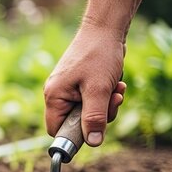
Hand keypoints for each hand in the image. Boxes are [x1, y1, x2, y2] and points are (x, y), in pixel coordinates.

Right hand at [43, 25, 126, 145]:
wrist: (105, 29)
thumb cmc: (98, 55)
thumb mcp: (99, 90)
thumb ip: (95, 118)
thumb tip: (93, 143)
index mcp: (54, 97)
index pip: (57, 130)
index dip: (75, 134)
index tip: (95, 130)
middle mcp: (57, 94)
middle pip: (75, 122)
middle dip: (98, 115)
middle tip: (112, 101)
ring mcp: (69, 89)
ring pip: (87, 112)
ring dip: (106, 105)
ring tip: (117, 90)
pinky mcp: (80, 84)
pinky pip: (92, 100)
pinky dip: (106, 96)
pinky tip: (116, 85)